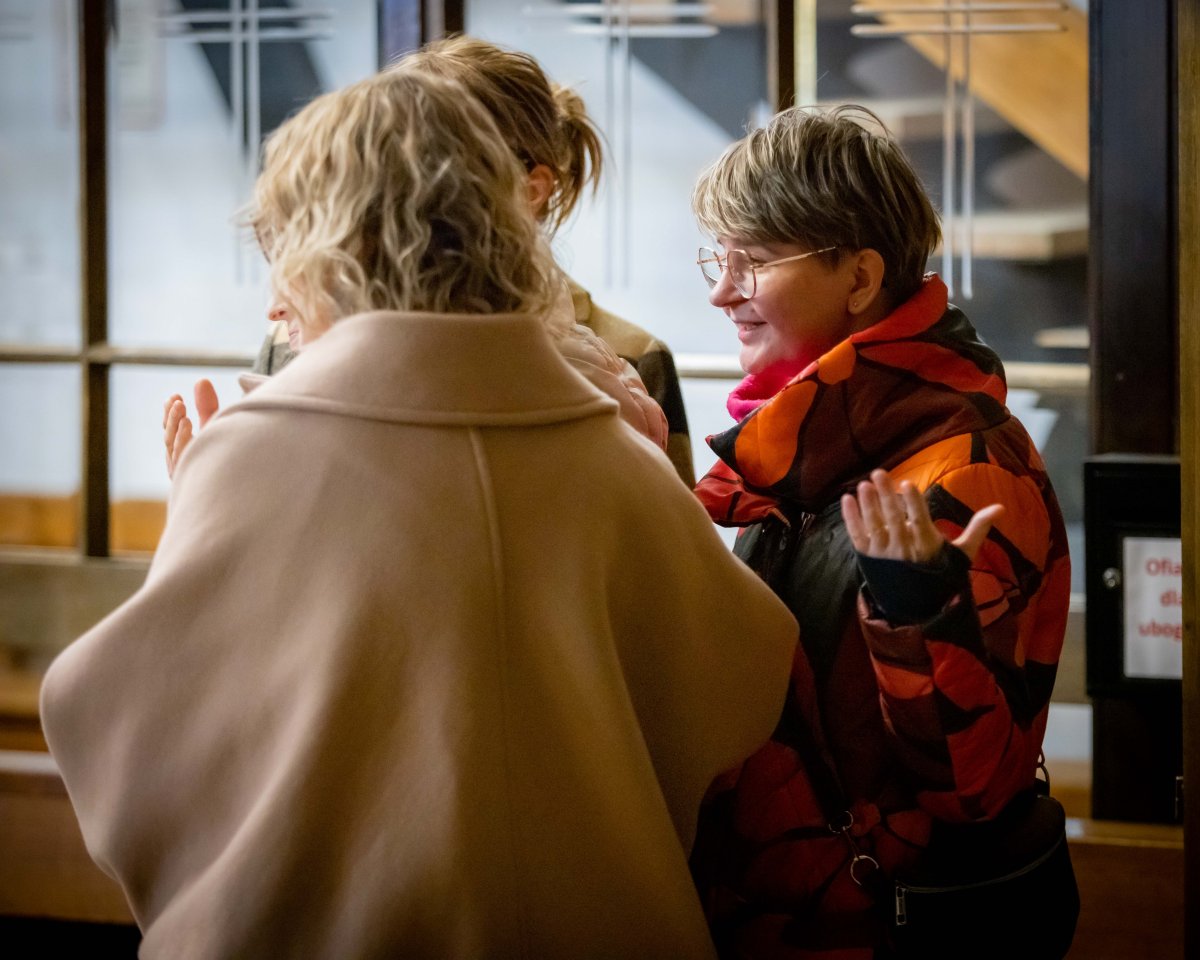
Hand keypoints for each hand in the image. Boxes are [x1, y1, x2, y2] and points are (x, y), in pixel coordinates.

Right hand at [162, 379, 219, 478]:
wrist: (241, 499)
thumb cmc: (227, 461)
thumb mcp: (215, 429)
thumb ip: (207, 407)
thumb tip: (201, 380)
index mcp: (185, 451)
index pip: (171, 431)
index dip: (170, 414)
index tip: (175, 396)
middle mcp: (182, 464)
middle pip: (169, 439)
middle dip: (172, 418)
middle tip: (177, 400)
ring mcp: (185, 474)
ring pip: (173, 448)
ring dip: (175, 426)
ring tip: (181, 407)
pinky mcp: (190, 481)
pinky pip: (183, 460)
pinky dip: (183, 441)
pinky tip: (189, 425)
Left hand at [841, 468, 1002, 563]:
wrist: (918, 606)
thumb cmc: (941, 574)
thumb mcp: (963, 554)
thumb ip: (977, 528)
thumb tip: (1001, 507)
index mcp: (927, 546)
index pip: (920, 521)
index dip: (914, 503)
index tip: (908, 484)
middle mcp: (903, 550)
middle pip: (893, 519)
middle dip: (886, 496)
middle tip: (878, 473)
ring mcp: (883, 555)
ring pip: (874, 526)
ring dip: (867, 505)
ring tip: (863, 485)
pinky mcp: (868, 559)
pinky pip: (857, 536)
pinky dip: (850, 519)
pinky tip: (847, 499)